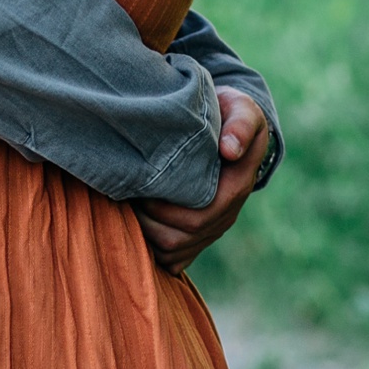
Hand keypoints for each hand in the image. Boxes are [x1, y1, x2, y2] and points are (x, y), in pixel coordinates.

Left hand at [132, 90, 268, 276]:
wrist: (233, 127)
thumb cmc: (233, 114)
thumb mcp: (243, 110)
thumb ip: (240, 126)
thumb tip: (229, 150)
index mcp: (235, 189)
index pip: (200, 215)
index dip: (166, 208)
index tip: (144, 185)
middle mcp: (224, 215)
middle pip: (180, 238)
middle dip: (148, 221)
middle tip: (125, 195)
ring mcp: (211, 227)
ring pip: (172, 252)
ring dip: (146, 234)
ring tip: (127, 205)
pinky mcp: (197, 233)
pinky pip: (173, 258)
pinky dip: (151, 248)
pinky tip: (136, 222)